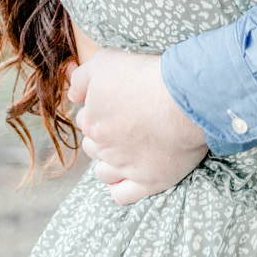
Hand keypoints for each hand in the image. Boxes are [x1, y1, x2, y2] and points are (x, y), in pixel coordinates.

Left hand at [67, 46, 208, 204]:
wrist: (183, 98)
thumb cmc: (146, 76)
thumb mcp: (106, 61)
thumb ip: (81, 78)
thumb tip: (73, 96)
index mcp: (91, 120)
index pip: (86, 120)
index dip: (101, 111)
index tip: (120, 105)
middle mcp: (104, 147)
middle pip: (93, 147)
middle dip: (104, 137)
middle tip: (127, 125)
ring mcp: (125, 167)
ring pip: (103, 173)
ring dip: (110, 163)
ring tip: (129, 150)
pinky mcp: (148, 182)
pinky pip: (122, 196)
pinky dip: (121, 188)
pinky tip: (129, 176)